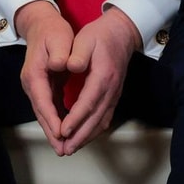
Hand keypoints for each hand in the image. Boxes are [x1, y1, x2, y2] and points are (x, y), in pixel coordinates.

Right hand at [15, 0, 75, 149]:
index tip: (62, 133)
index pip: (43, 101)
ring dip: (53, 131)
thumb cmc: (52, 31)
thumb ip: (59, 52)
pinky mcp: (43, 87)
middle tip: (63, 150)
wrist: (41, 25)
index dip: (52, 119)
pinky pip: (49, 108)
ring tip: (64, 147)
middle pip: (41, 113)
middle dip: (52, 133)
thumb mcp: (58, 38)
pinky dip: (56, 121)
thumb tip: (61, 64)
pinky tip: (65, 132)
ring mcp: (36, 87)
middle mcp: (32, 83)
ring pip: (45, 113)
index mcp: (34, 74)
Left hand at [53, 7, 140, 154]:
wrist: (121, 33)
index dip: (75, 119)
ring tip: (70, 149)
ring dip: (86, 137)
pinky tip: (83, 137)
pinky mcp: (113, 96)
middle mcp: (111, 89)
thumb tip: (71, 66)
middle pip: (96, 118)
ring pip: (101, 121)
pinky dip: (93, 130)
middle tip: (64, 150)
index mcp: (103, 76)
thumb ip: (78, 54)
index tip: (63, 131)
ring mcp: (114, 94)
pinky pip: (104, 118)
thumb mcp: (85, 39)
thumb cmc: (99, 36)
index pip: (88, 102)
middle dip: (80, 136)